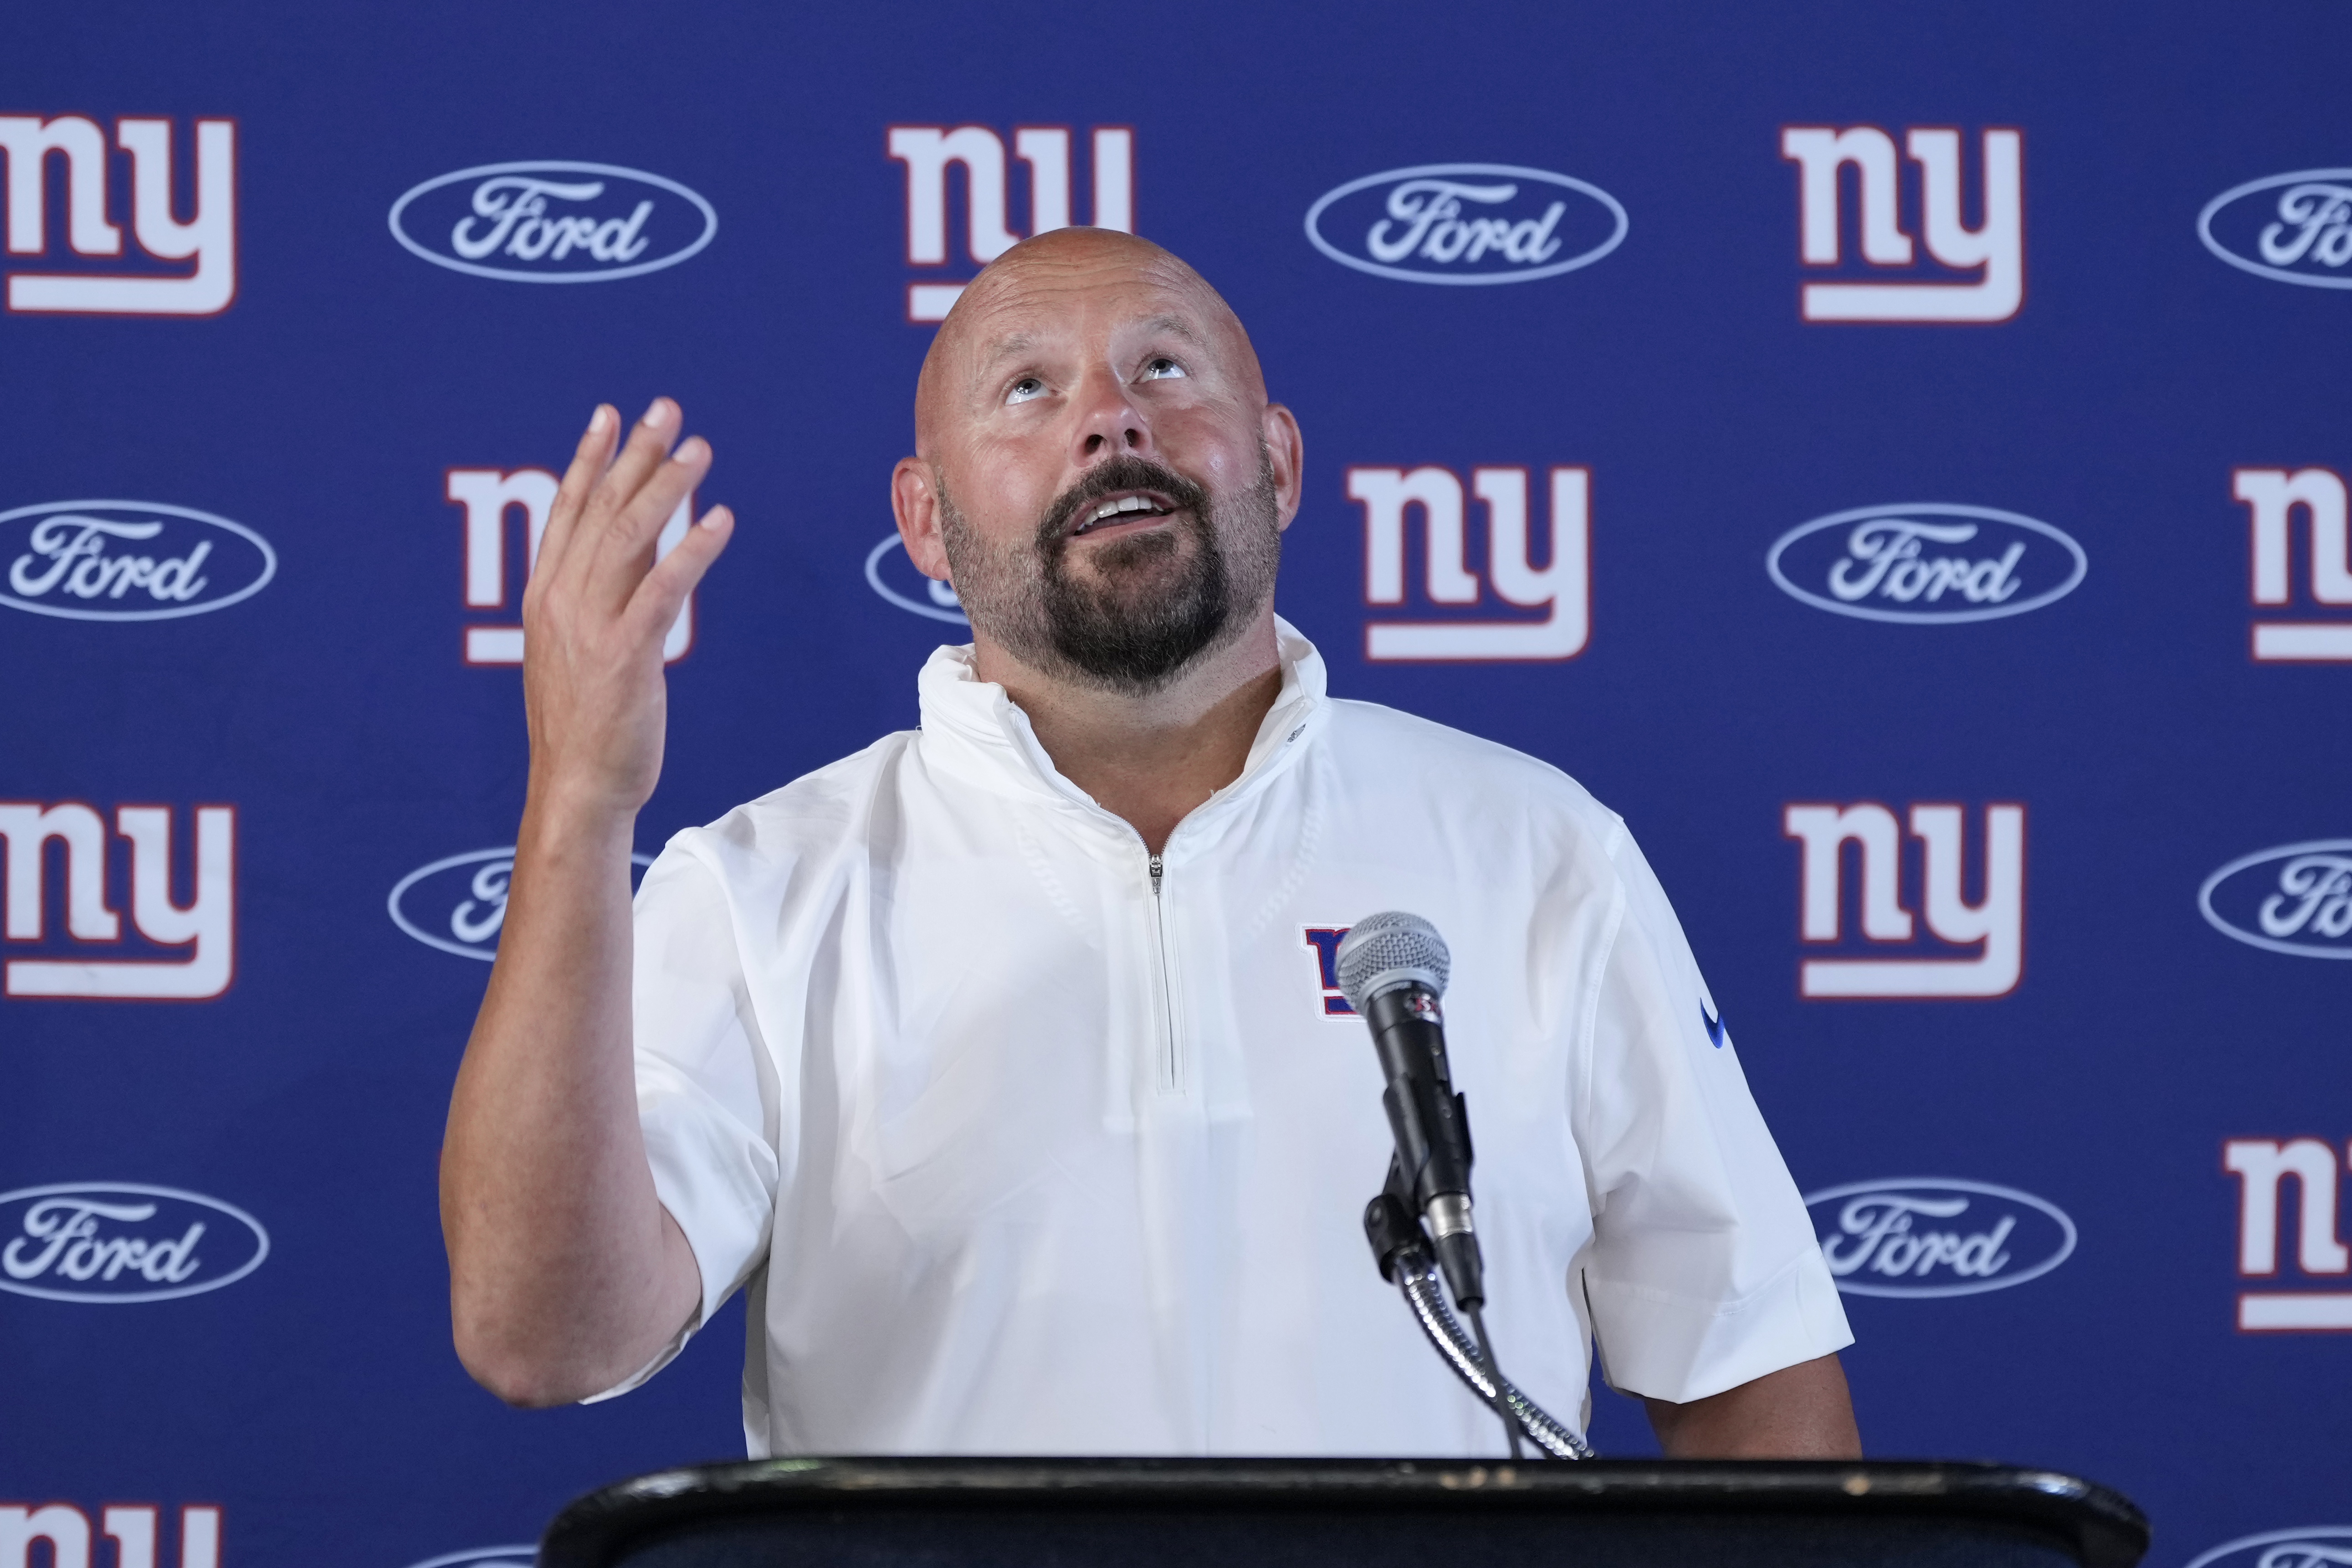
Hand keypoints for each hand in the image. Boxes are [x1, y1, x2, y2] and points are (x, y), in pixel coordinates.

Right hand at [520, 399, 732, 821]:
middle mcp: (561, 602)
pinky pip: (661, 590)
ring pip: (627, 538)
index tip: (610, 414)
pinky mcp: (625, 656)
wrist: (575, 786)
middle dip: (634, 454)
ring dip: (666, 488)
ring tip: (699, 450)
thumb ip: (602, 597)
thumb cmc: (584, 724)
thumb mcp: (581, 648)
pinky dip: (691, 550)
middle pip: (600, 510)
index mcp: (546, 597)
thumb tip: (631, 553)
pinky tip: (719, 520)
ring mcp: (589, 627)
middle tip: (665, 409)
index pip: (568, 512)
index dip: (590, 459)